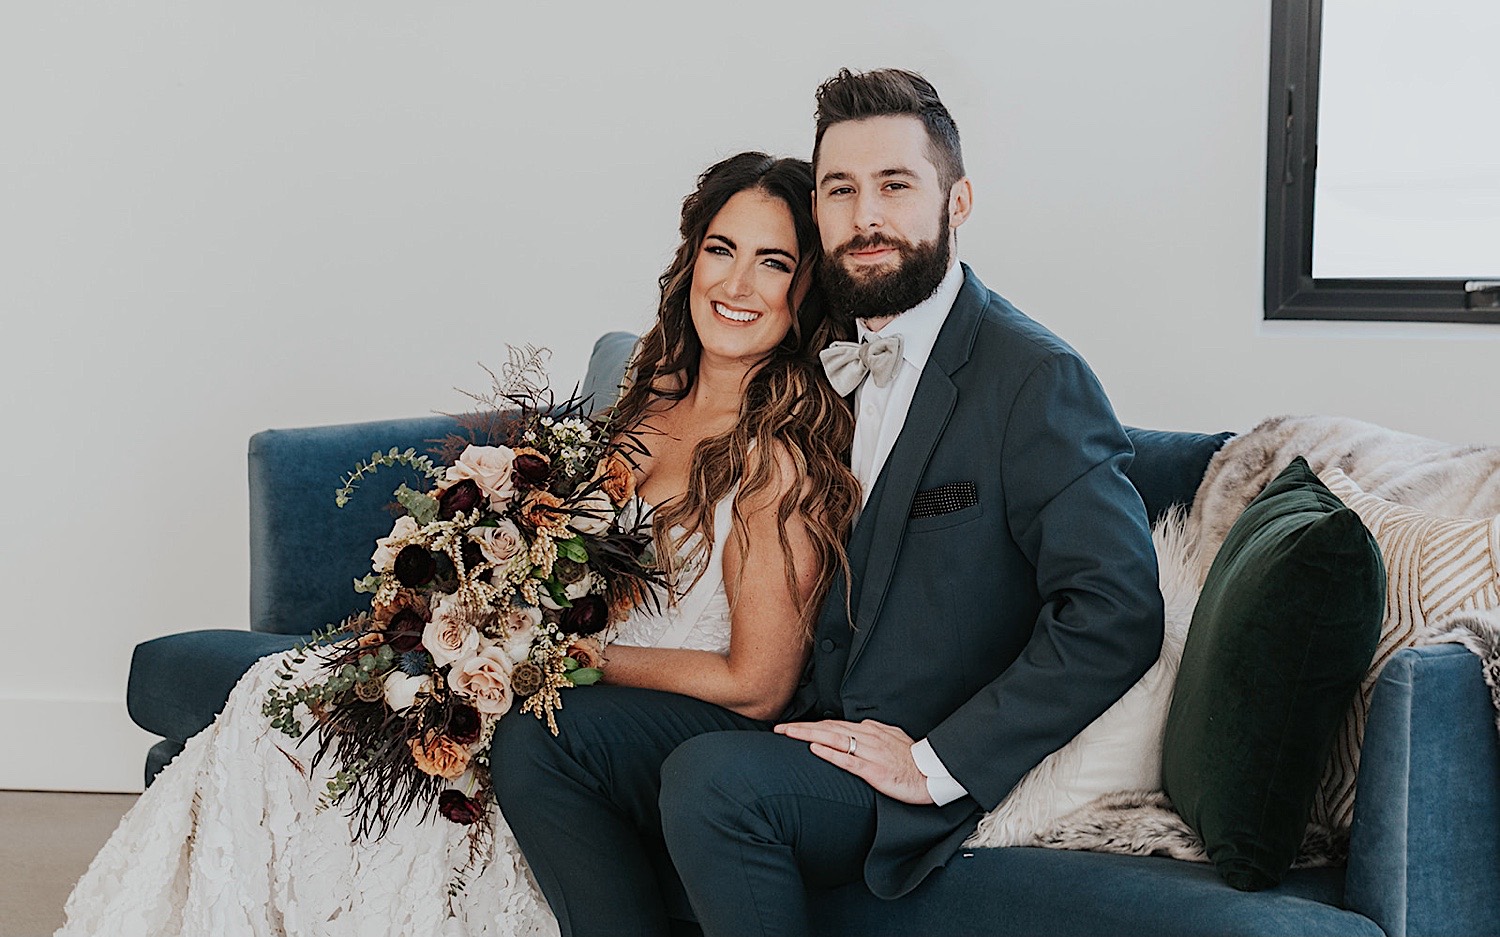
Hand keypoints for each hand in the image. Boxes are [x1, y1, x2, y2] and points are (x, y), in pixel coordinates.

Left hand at [774, 719, 934, 804]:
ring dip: (808, 735)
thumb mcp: (891, 738)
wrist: (932, 774)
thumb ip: (873, 733)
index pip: (834, 725)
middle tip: (779, 729)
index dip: (810, 726)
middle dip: (801, 728)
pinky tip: (814, 749)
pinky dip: (829, 753)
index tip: (792, 727)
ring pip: (833, 739)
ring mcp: (870, 753)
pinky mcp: (874, 770)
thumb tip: (858, 729)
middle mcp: (868, 737)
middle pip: (828, 728)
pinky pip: (848, 760)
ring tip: (788, 734)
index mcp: (870, 730)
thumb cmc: (912, 759)